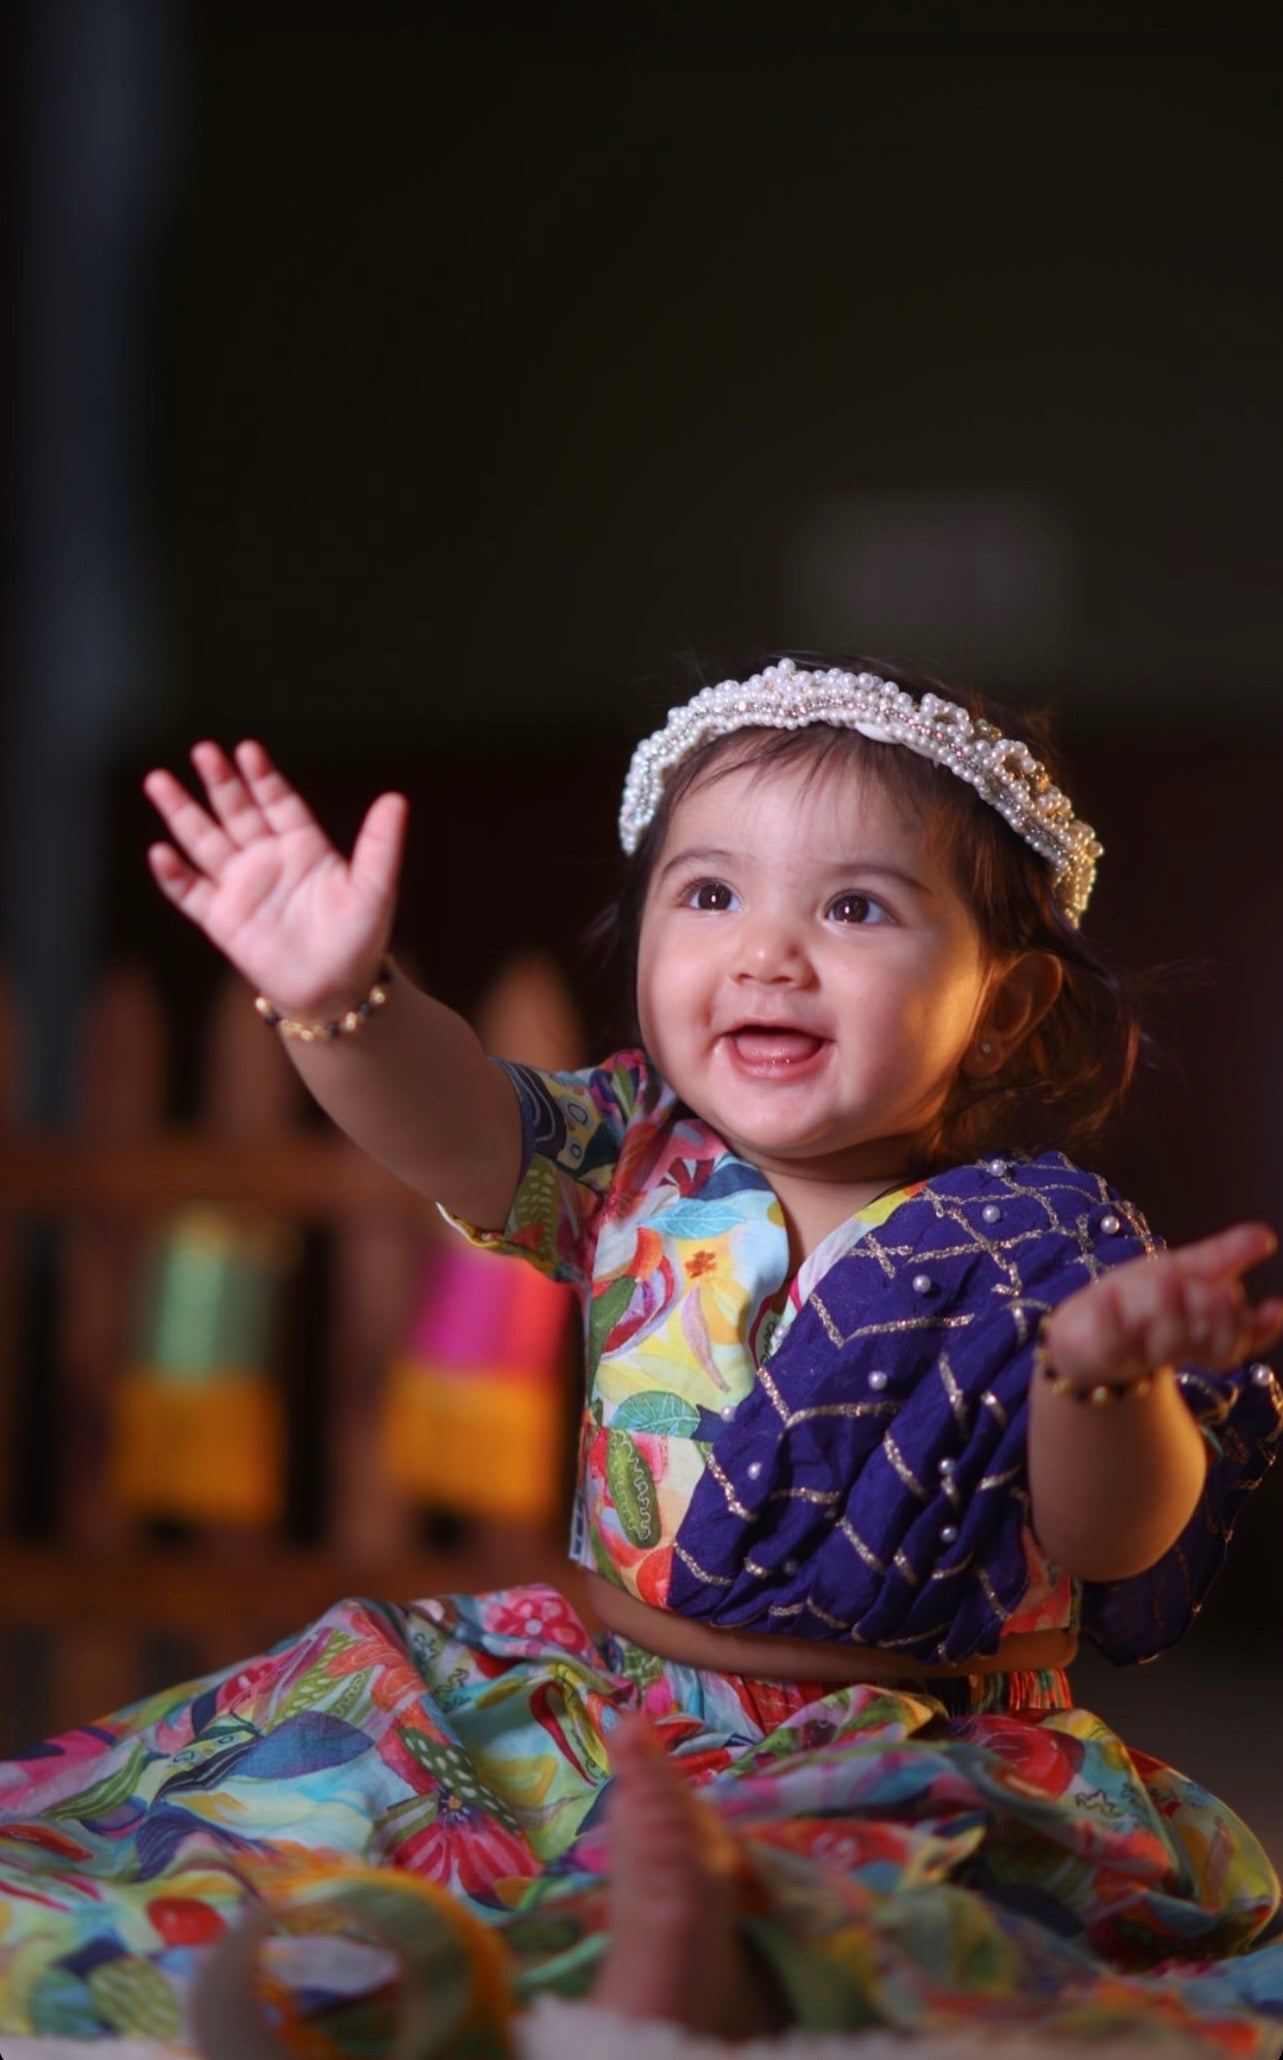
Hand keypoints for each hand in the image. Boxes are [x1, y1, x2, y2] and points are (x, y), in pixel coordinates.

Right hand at [144, 741, 407, 1017]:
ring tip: (158, 781)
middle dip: (219, 782)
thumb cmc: (360, 938)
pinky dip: (175, 875)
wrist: (337, 990)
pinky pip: (192, 893)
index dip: (262, 778)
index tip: (247, 750)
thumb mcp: (375, 887)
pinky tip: (160, 852)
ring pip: (205, 841)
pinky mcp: (222, 919)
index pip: (278, 803)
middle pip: (237, 812)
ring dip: (182, 813)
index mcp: (303, 846)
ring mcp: (241, 887)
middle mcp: (267, 859)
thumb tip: (397, 799)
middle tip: (203, 751)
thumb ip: (381, 843)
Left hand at [1044, 1222, 1282, 1387]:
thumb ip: (1221, 1258)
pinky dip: (1111, 1320)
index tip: (1274, 1308)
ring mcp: (1137, 1355)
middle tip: (1219, 1294)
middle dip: (1218, 1321)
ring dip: (1170, 1312)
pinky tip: (1109, 1296)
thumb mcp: (1179, 1271)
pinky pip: (1110, 1342)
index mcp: (1198, 1331)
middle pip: (1210, 1345)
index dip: (1259, 1330)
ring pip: (1165, 1345)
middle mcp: (1174, 1347)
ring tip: (1168, 1281)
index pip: (1238, 1339)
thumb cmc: (1136, 1300)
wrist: (1080, 1333)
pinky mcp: (1100, 1354)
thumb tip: (1266, 1235)